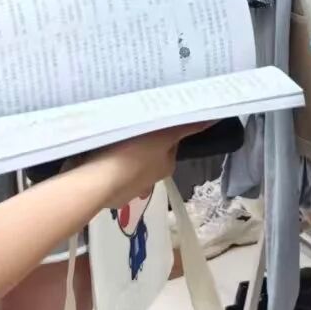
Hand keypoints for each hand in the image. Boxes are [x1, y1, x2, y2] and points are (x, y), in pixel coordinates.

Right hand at [84, 123, 203, 206]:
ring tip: (112, 138)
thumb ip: (184, 127)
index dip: (159, 128)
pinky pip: (111, 174)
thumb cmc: (132, 156)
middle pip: (150, 153)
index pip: (168, 142)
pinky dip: (108, 165)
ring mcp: (130, 189)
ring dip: (124, 154)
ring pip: (130, 164)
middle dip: (141, 142)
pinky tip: (100, 155)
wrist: (97, 184)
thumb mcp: (162, 136)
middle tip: (128, 124)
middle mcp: (152, 180)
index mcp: (167, 165)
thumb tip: (212, 118)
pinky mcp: (110, 193)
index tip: (147, 116)